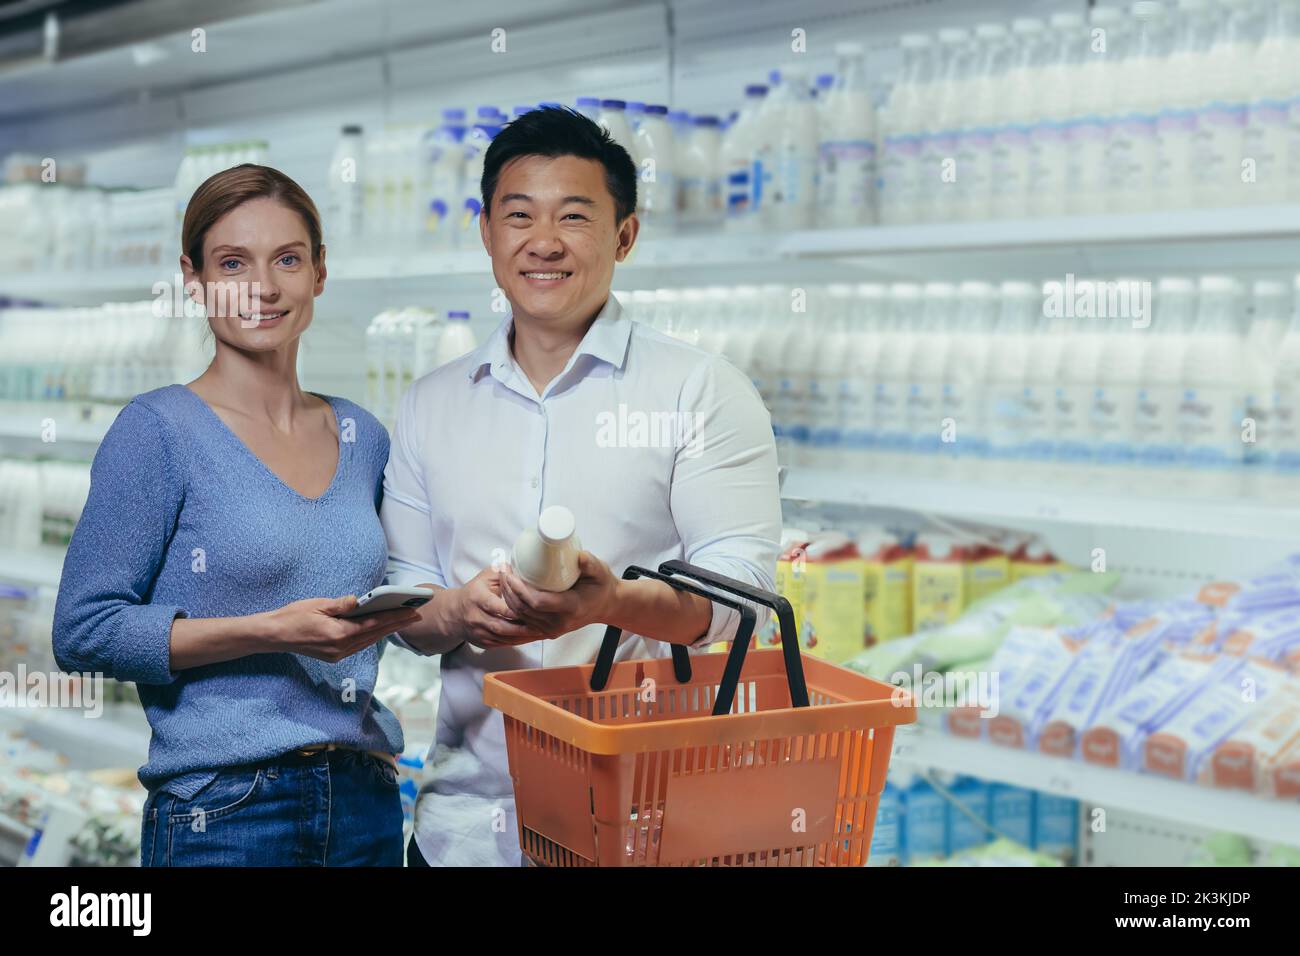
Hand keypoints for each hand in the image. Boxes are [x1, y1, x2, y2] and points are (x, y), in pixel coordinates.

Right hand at [258, 596, 421, 662]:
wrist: (272, 635)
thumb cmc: (292, 616)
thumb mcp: (317, 604)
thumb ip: (341, 604)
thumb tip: (360, 599)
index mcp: (338, 633)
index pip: (374, 624)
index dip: (395, 618)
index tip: (412, 612)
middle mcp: (340, 647)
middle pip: (375, 634)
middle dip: (397, 624)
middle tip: (416, 615)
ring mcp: (337, 654)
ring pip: (368, 641)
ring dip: (387, 631)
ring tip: (403, 620)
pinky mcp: (333, 655)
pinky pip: (359, 645)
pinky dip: (372, 635)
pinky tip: (380, 628)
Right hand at [453, 567, 551, 649]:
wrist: (454, 613)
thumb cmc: (475, 591)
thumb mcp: (485, 577)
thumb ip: (503, 571)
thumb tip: (521, 566)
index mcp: (477, 598)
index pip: (496, 606)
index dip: (513, 609)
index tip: (529, 609)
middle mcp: (475, 617)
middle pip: (500, 626)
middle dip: (520, 627)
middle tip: (540, 625)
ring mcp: (478, 632)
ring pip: (502, 638)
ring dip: (521, 637)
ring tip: (538, 632)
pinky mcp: (482, 642)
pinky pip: (501, 644)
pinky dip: (516, 642)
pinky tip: (529, 638)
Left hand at [498, 551, 619, 639]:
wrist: (606, 605)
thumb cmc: (601, 585)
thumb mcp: (600, 571)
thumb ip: (590, 563)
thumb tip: (579, 555)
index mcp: (571, 607)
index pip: (538, 602)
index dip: (520, 589)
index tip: (511, 573)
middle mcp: (560, 622)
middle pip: (524, 609)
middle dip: (508, 590)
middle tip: (502, 570)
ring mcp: (552, 629)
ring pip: (521, 615)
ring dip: (507, 597)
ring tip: (502, 577)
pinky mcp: (547, 630)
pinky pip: (524, 620)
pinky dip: (512, 606)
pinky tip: (508, 591)